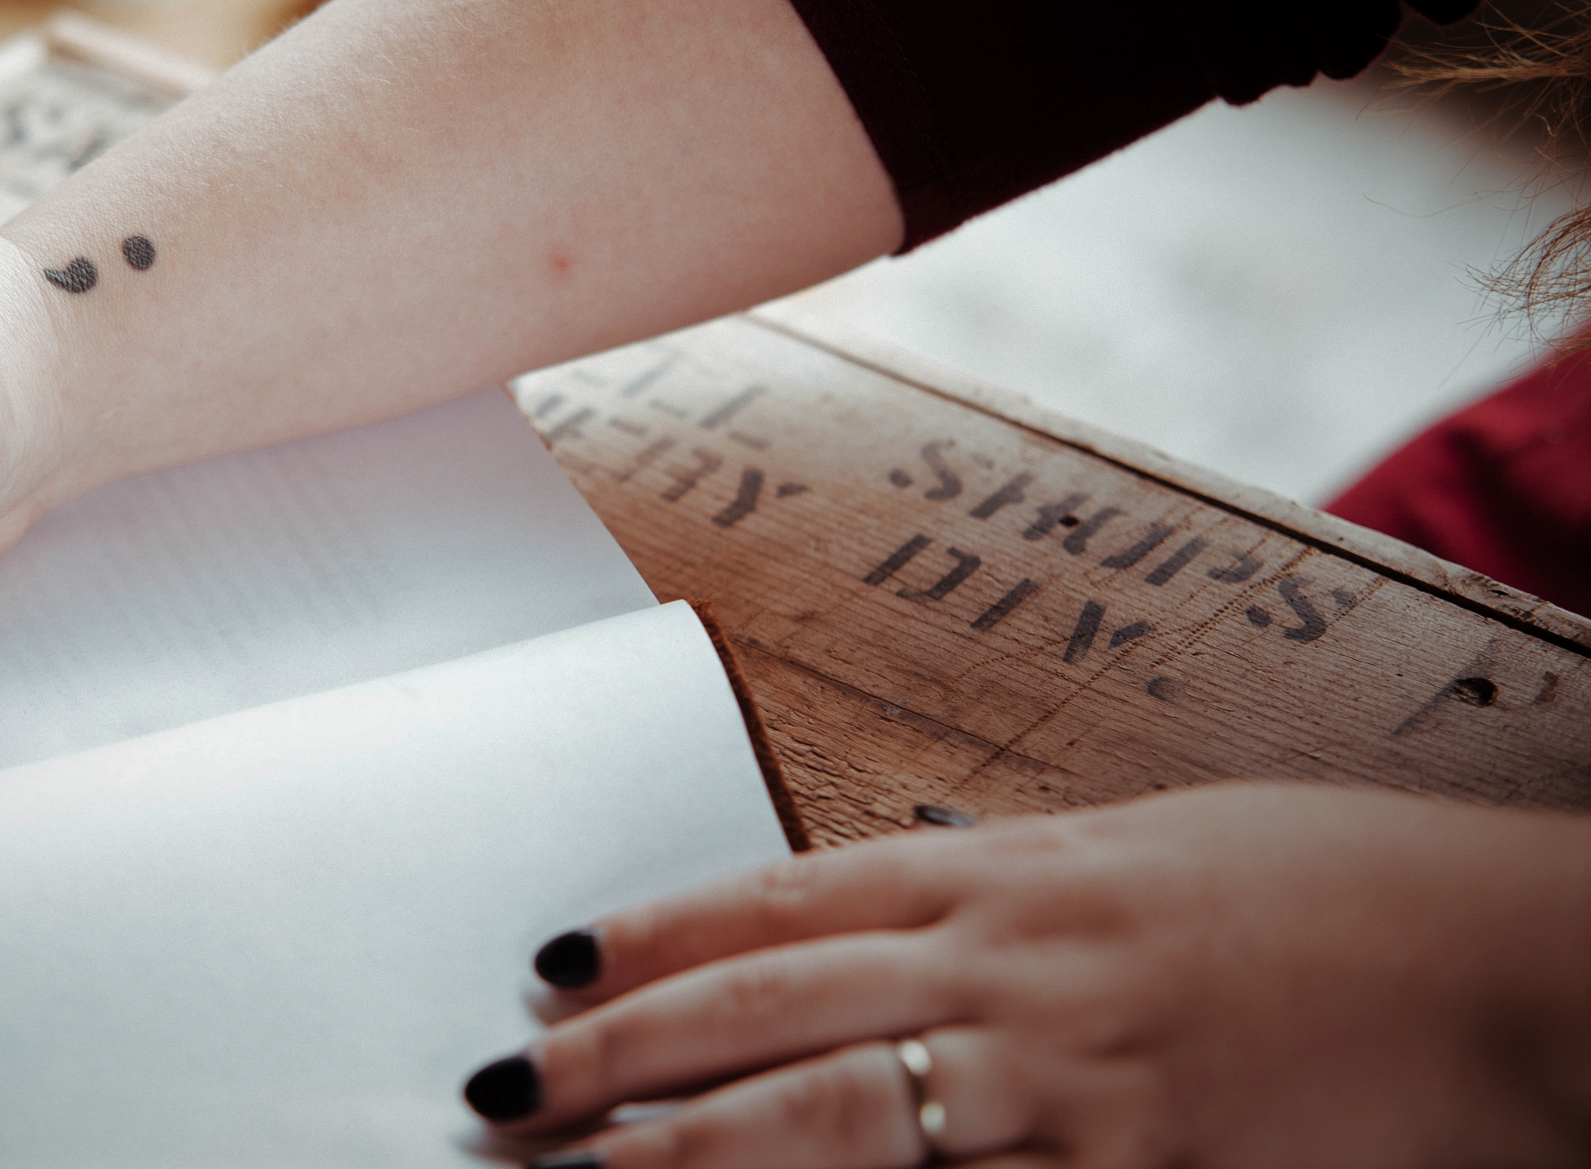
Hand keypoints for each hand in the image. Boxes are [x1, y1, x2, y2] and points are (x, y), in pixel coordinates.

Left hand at [464, 783, 1590, 1167]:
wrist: (1512, 964)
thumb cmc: (1332, 893)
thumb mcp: (1145, 852)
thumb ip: (1001, 889)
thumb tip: (874, 908)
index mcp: (1017, 871)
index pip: (783, 897)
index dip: (654, 933)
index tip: (553, 963)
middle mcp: (1018, 967)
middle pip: (769, 1010)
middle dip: (618, 1058)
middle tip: (500, 1086)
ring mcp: (1072, 1084)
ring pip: (832, 1116)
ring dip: (685, 1151)